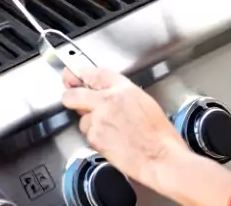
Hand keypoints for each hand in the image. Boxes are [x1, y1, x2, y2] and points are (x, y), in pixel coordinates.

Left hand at [61, 67, 186, 190]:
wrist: (159, 156)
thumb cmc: (158, 134)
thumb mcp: (143, 102)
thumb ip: (121, 95)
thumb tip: (105, 94)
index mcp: (123, 89)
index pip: (93, 74)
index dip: (80, 74)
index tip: (73, 76)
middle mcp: (107, 101)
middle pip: (74, 94)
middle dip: (70, 96)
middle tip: (71, 98)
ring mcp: (99, 119)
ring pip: (82, 119)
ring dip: (90, 123)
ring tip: (109, 131)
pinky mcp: (95, 137)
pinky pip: (88, 135)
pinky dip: (96, 138)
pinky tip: (112, 141)